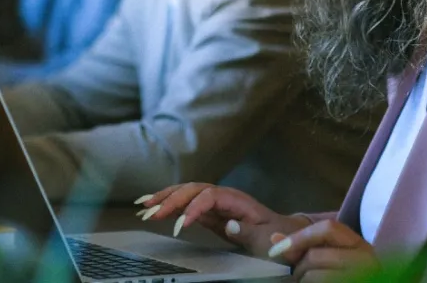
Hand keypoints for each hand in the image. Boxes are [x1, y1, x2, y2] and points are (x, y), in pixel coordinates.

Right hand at [135, 183, 310, 256]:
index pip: (209, 196)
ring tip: (143, 207)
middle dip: (170, 200)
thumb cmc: (276, 235)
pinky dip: (169, 205)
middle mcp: (222, 195)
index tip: (181, 225)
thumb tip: (227, 224)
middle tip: (150, 213)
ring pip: (185, 193)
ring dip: (164, 198)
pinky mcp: (209, 212)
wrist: (282, 232)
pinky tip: (153, 207)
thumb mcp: (266, 237)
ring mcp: (214, 202)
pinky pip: (186, 204)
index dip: (193, 208)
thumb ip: (246, 231)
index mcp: (236, 199)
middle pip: (192, 190)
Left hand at [267, 219, 377, 281]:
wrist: (365, 282)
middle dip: (299, 267)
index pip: (328, 228)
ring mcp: (362, 276)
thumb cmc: (343, 275)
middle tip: (300, 275)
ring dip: (303, 281)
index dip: (298, 237)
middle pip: (315, 255)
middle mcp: (365, 259)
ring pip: (313, 275)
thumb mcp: (327, 257)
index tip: (275, 250)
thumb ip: (303, 246)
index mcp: (359, 244)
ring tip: (309, 282)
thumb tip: (274, 237)